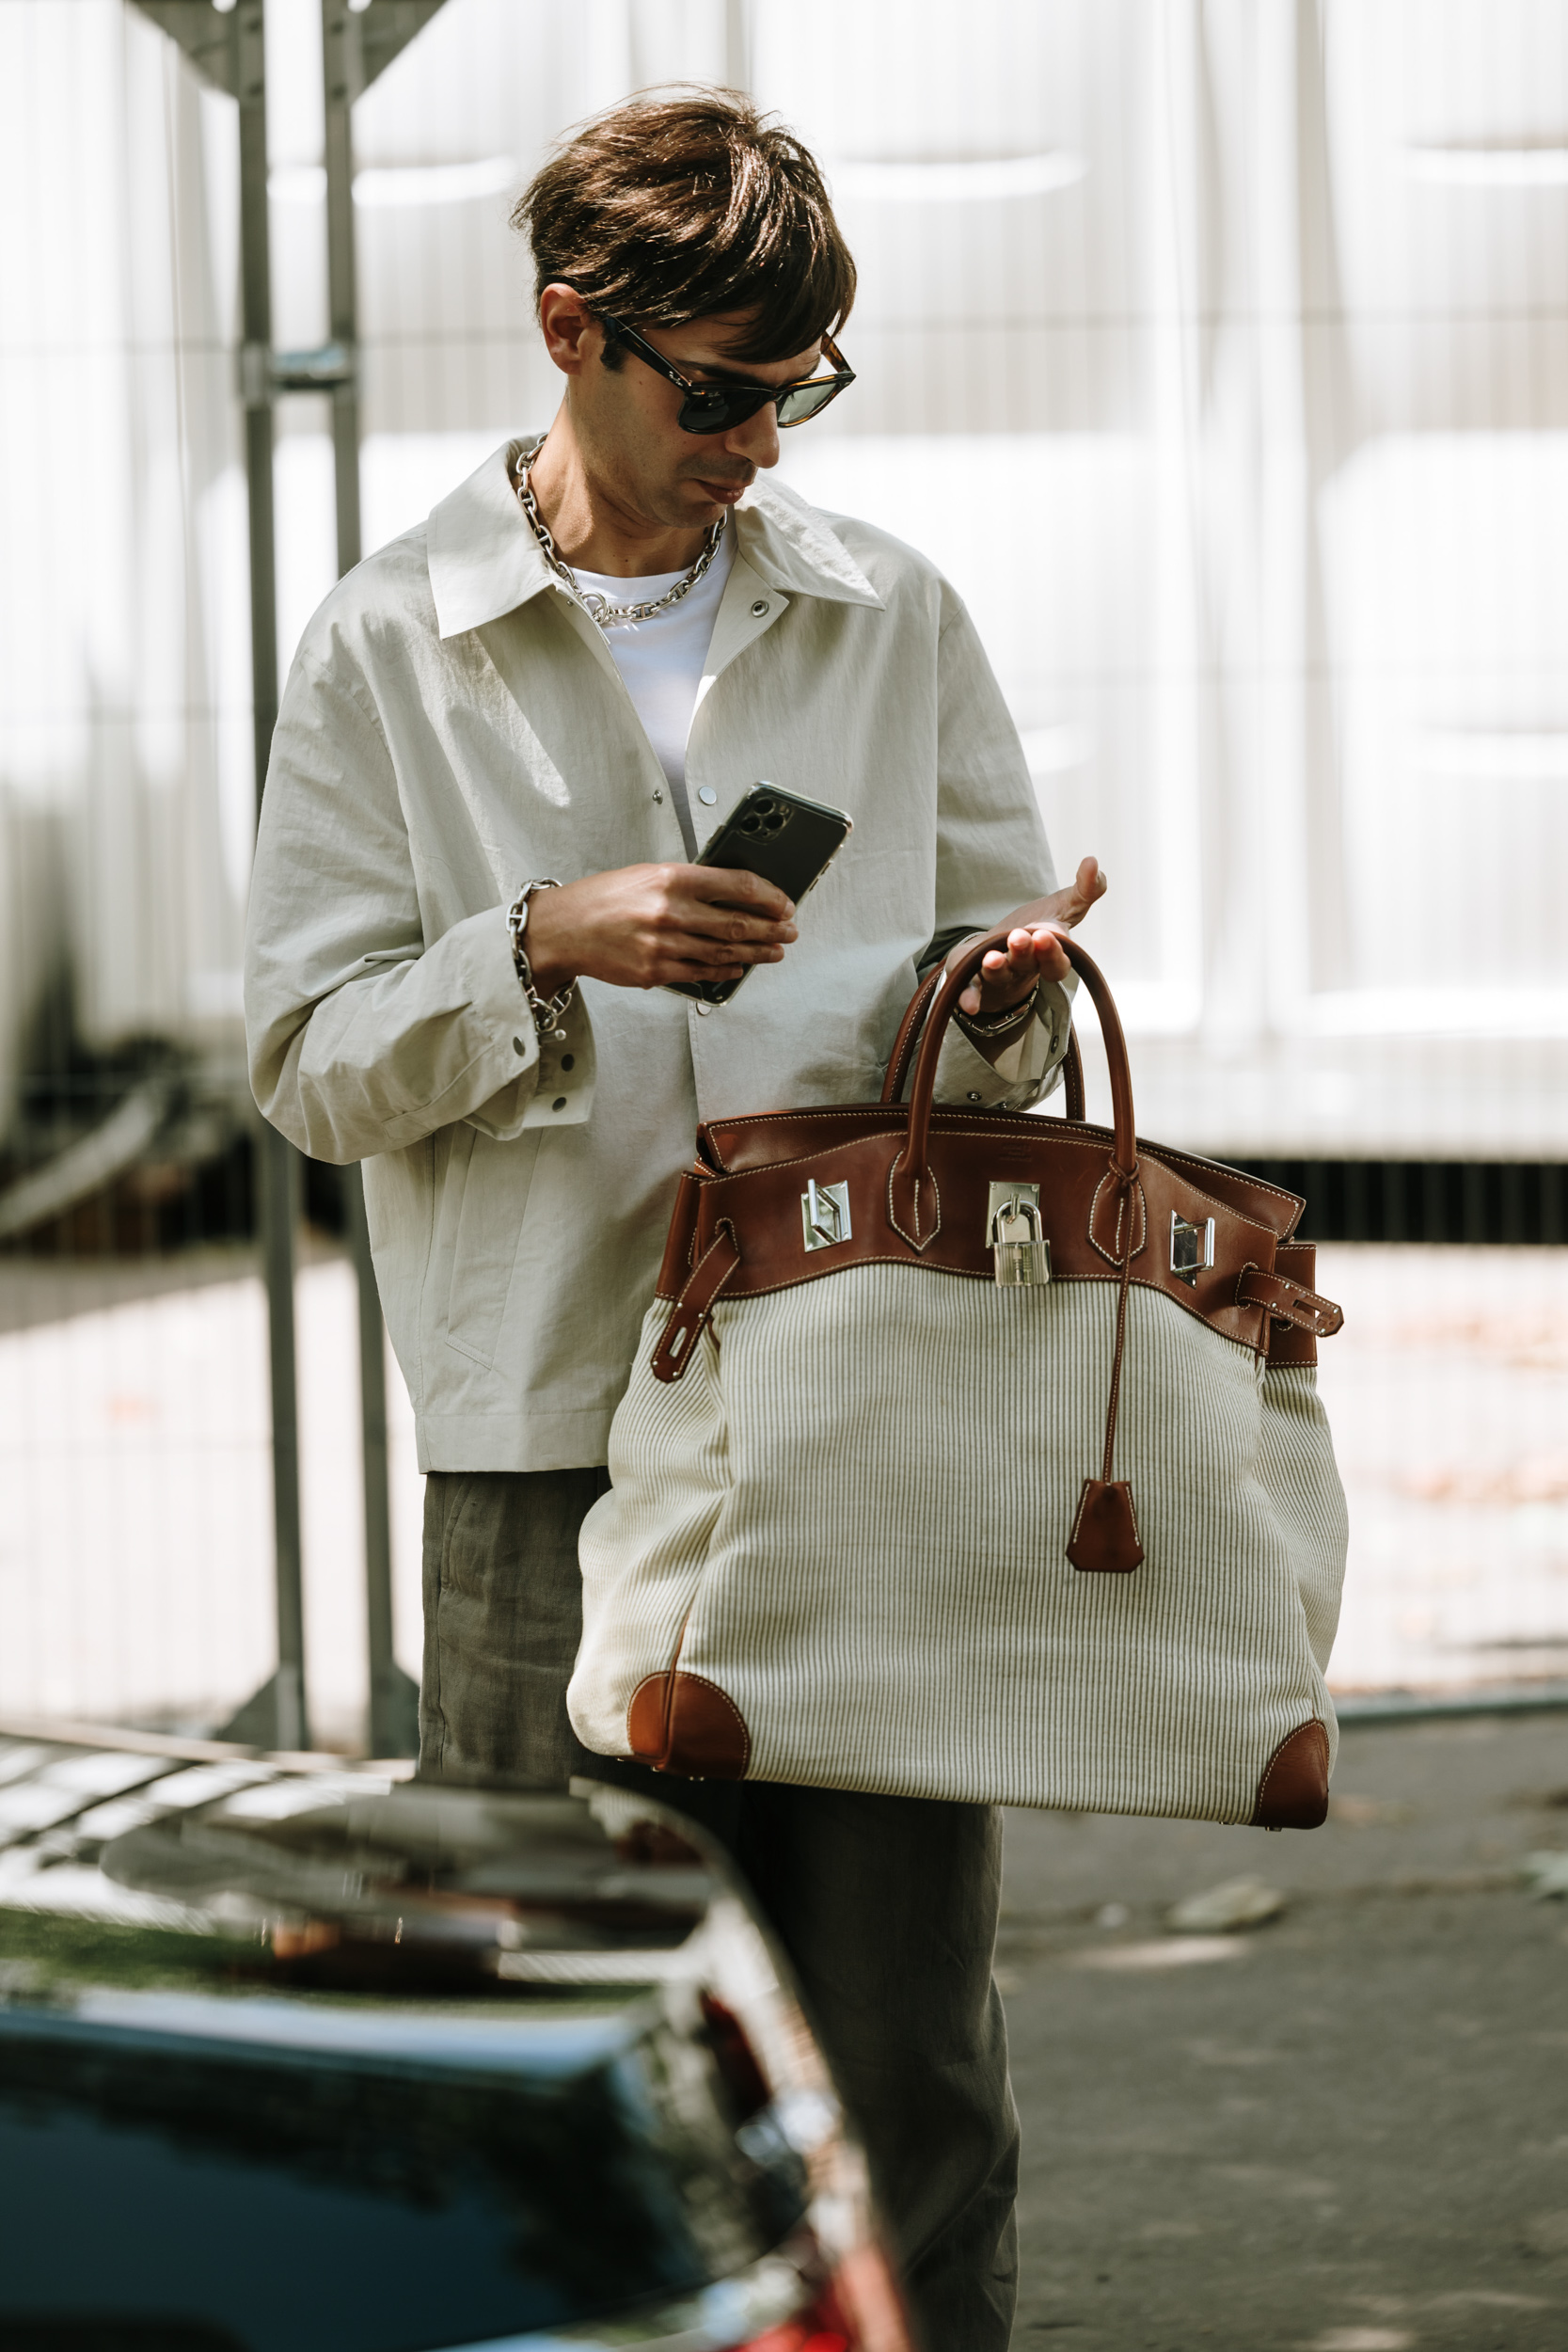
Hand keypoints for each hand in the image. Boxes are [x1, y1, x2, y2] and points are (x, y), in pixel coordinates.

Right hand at [523, 863, 797, 993]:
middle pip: (736, 924)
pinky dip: (725, 971)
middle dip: (770, 929)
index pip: (735, 885)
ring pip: (723, 952)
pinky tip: (739, 968)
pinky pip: (700, 973)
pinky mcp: (654, 971)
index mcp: (670, 878)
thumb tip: (730, 895)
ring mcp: (662, 945)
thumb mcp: (646, 875)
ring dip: (756, 953)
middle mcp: (668, 911)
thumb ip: (687, 884)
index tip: (783, 902)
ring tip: (774, 951)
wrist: (562, 929)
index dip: (768, 896)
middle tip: (789, 931)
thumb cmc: (602, 899)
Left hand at [958, 856, 1107, 1017]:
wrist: (1003, 950)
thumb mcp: (1065, 907)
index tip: (1045, 934)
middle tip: (1019, 937)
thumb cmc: (1038, 929)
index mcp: (1048, 955)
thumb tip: (1093, 861)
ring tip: (991, 958)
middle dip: (1024, 953)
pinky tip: (967, 1005)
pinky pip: (971, 992)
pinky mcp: (972, 980)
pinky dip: (970, 998)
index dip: (1052, 951)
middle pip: (1027, 966)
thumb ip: (1085, 889)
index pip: (1057, 961)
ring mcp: (1000, 977)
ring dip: (996, 968)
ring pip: (999, 976)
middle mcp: (1025, 969)